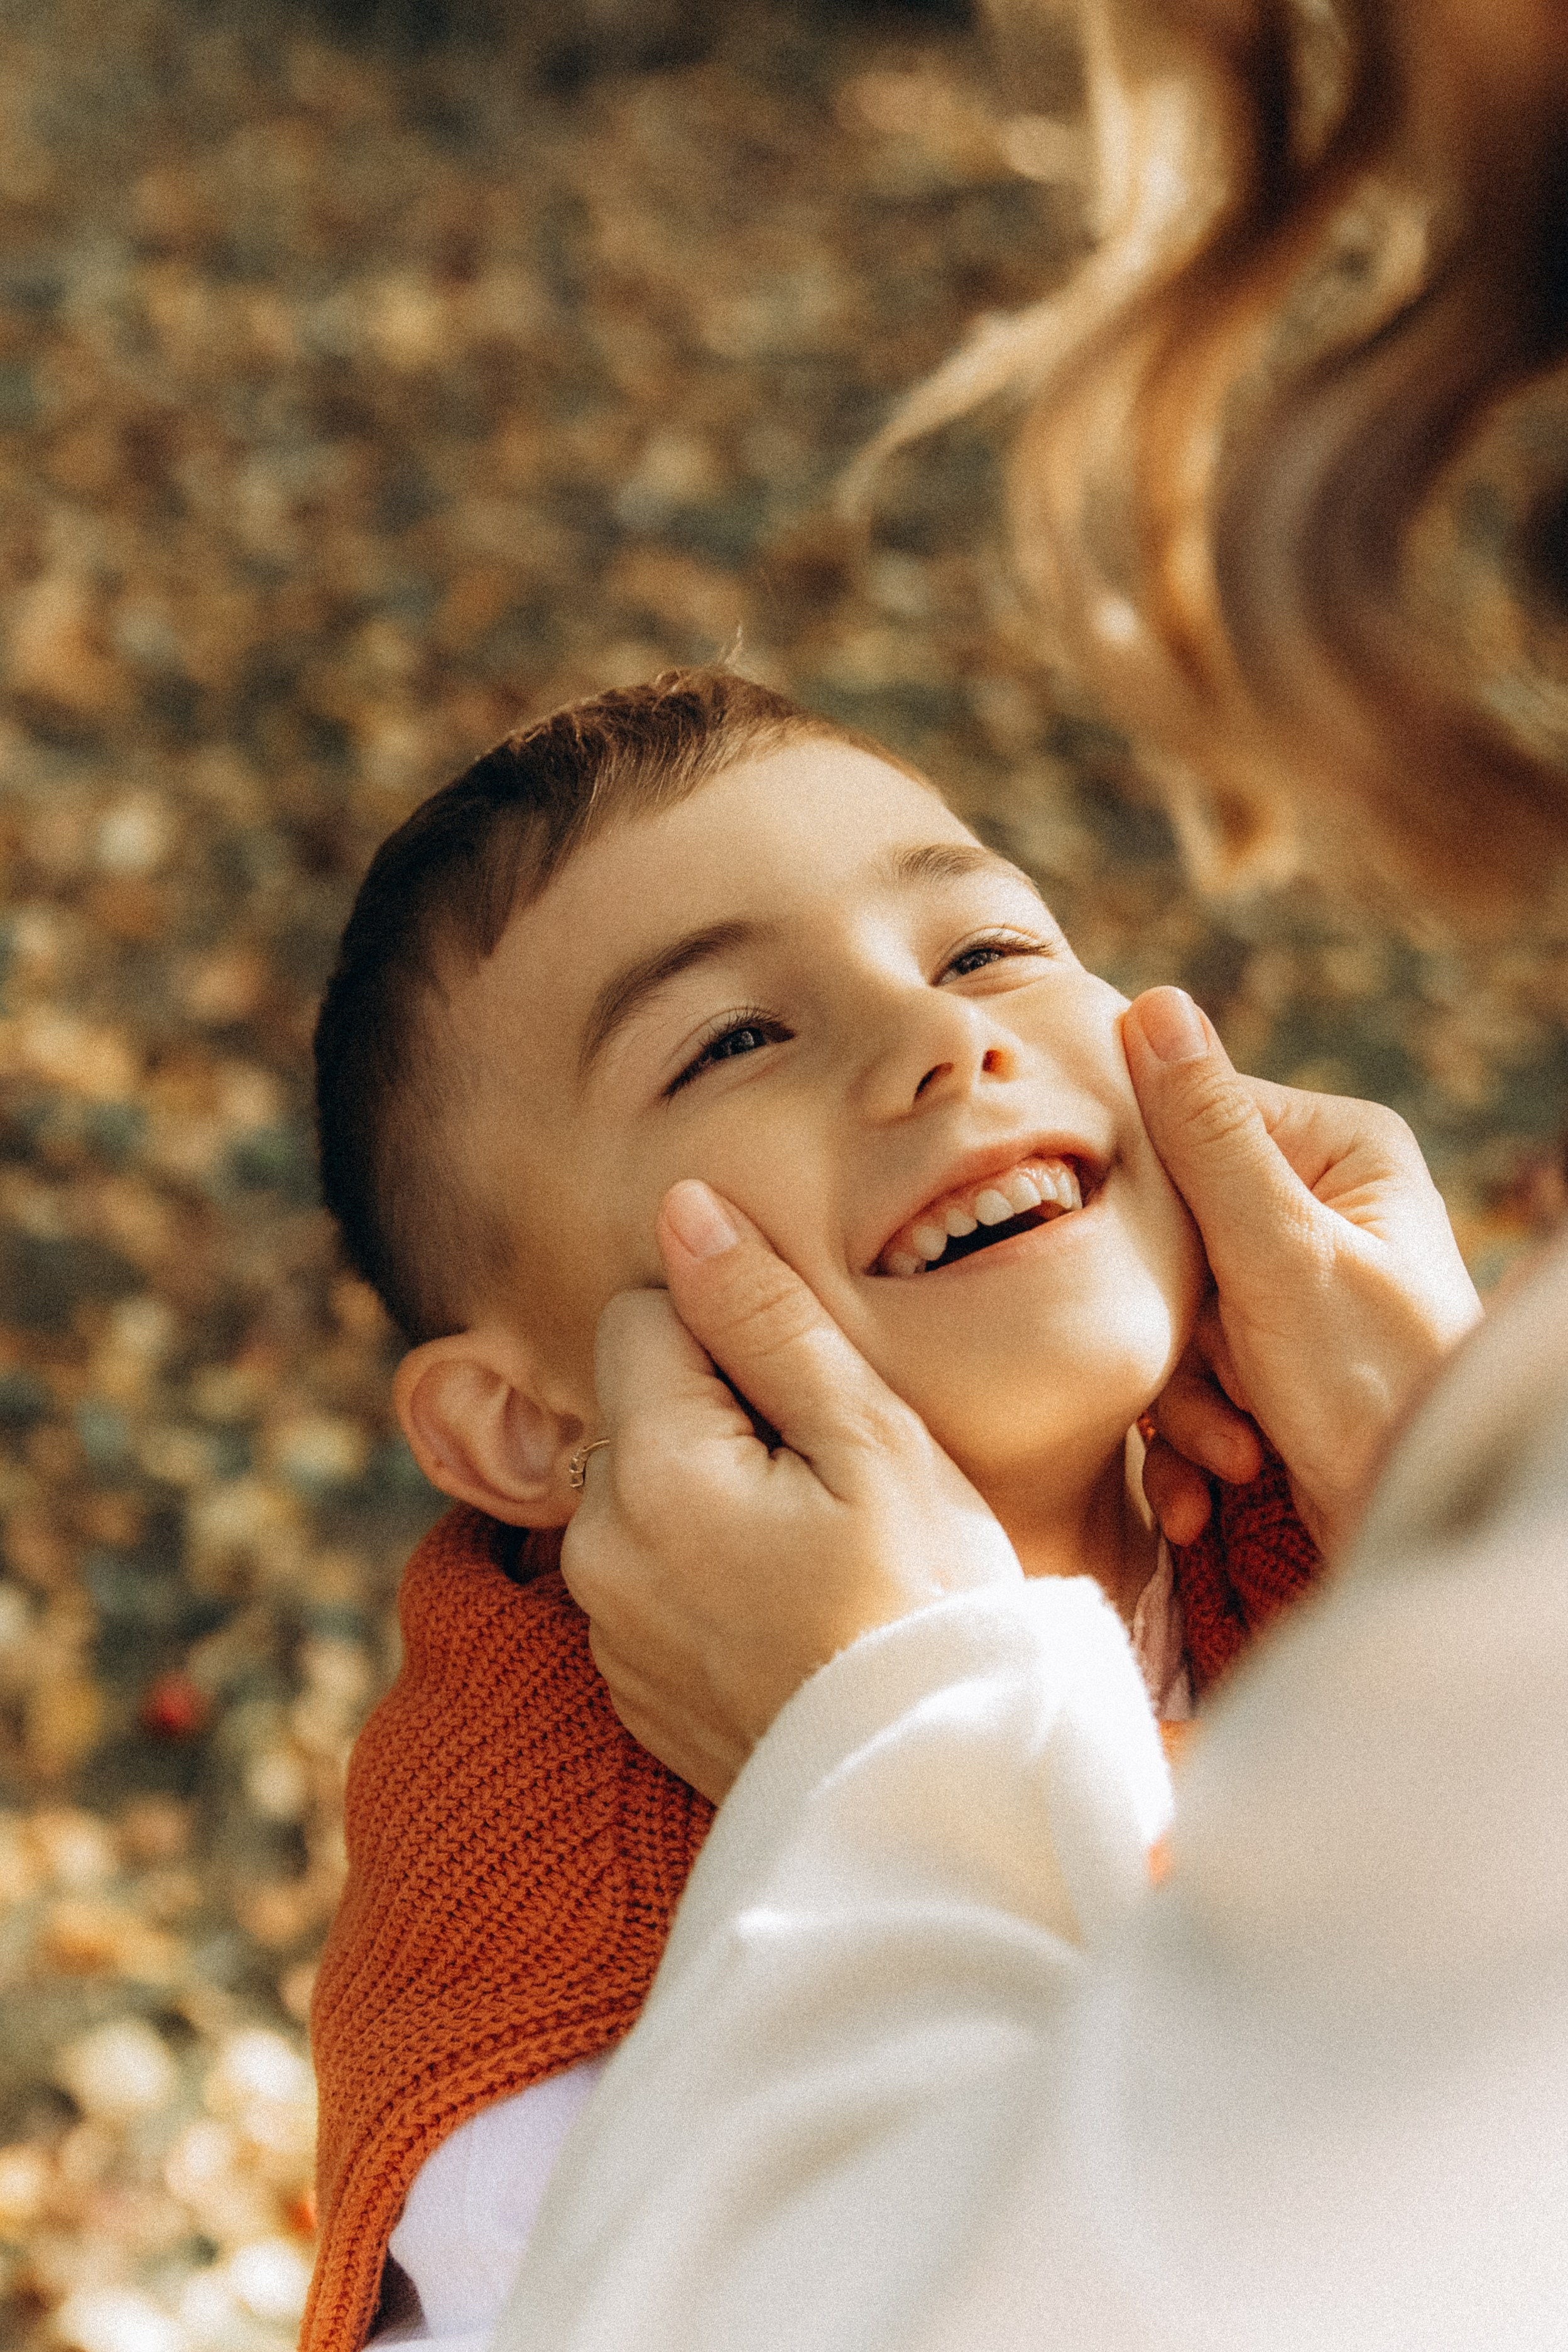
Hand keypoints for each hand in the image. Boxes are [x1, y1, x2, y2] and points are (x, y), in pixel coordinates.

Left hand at [560, 1180, 1022, 1801]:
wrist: (934, 1803)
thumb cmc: (929, 1608)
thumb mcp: (871, 1439)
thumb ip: (766, 1315)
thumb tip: (683, 1209)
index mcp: (647, 1472)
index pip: (644, 1313)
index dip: (739, 1332)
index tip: (817, 1405)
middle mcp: (593, 1549)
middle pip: (640, 1401)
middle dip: (724, 1410)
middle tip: (835, 1486)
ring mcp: (605, 1626)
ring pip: (648, 1486)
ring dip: (717, 1490)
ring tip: (823, 1555)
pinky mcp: (630, 1682)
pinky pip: (652, 1572)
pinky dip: (710, 1569)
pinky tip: (796, 1611)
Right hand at [1124, 988, 1481, 1556]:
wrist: (1403, 1532)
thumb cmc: (1376, 1390)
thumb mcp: (1281, 1253)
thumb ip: (1208, 1136)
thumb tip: (1154, 1005)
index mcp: (1339, 1150)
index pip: (1193, 1122)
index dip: (1151, 1198)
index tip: (1144, 1263)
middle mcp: (1316, 1207)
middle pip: (1170, 1231)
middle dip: (1178, 1330)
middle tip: (1221, 1378)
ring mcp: (1289, 1289)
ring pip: (1169, 1313)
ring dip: (1185, 1400)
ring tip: (1237, 1450)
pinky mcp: (1266, 1362)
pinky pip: (1184, 1377)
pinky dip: (1190, 1440)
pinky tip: (1215, 1486)